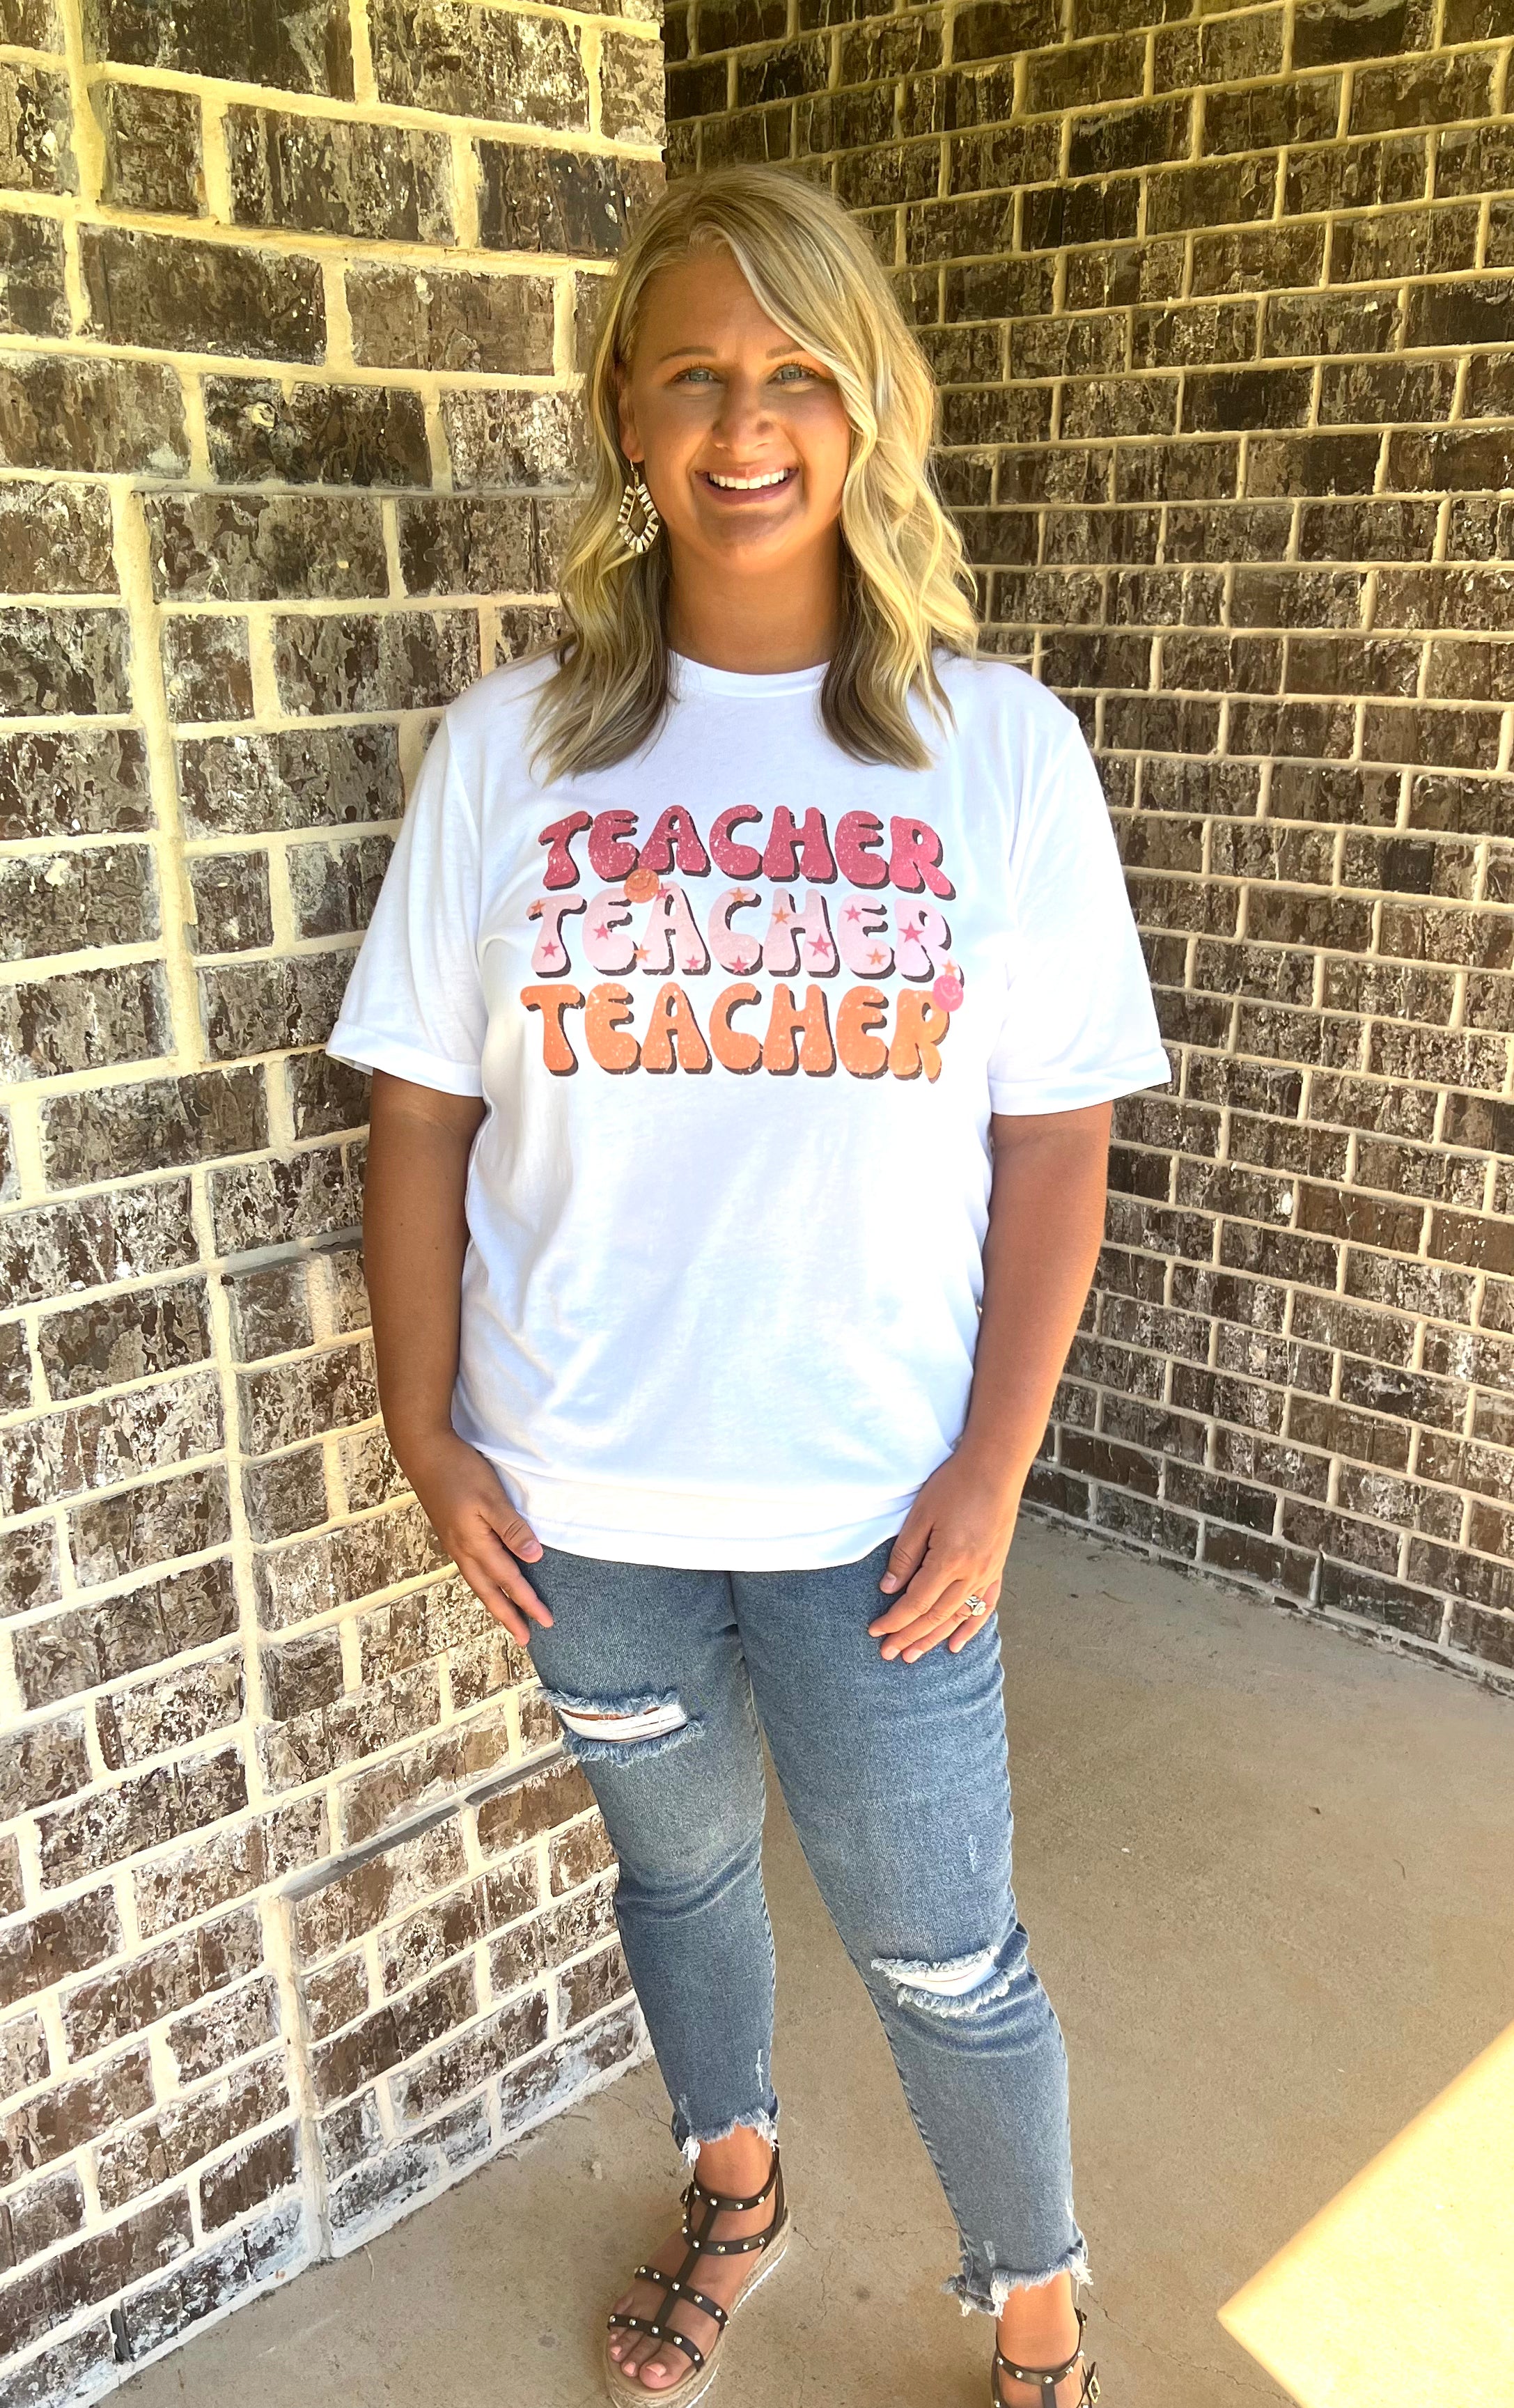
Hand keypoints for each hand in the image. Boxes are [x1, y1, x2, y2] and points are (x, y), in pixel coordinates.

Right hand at [401, 1428, 550, 1647]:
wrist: (423, 1451)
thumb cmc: (459, 1470)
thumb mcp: (491, 1497)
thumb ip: (511, 1528)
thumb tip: (533, 1558)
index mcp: (474, 1543)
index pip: (508, 1580)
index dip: (527, 1601)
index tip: (545, 1621)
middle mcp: (462, 1549)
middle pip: (488, 1591)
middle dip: (508, 1615)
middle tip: (525, 1637)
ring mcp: (454, 1542)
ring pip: (478, 1582)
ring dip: (495, 1602)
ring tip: (508, 1617)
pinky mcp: (451, 1532)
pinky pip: (471, 1569)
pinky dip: (484, 1583)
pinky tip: (488, 1581)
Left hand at [867, 1446, 1022, 1663]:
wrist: (995, 1467)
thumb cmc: (954, 1485)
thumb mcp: (920, 1516)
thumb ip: (905, 1555)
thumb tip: (889, 1590)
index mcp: (949, 1560)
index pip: (916, 1603)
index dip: (894, 1621)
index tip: (875, 1632)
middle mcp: (971, 1574)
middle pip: (935, 1617)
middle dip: (909, 1637)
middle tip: (888, 1654)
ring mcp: (987, 1573)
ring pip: (957, 1617)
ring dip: (933, 1638)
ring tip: (913, 1655)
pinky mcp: (996, 1567)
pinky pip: (984, 1606)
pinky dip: (970, 1627)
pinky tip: (957, 1643)